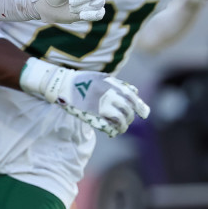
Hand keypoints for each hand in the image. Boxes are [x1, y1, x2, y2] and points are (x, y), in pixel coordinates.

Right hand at [19, 60, 149, 137]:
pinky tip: (113, 131)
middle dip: (130, 117)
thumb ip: (119, 84)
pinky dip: (114, 130)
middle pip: (128, 111)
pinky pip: (109, 127)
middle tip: (126, 120)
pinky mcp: (94, 116)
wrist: (63, 84)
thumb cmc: (83, 81)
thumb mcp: (103, 77)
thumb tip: (135, 91)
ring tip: (120, 127)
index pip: (133, 99)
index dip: (141, 107)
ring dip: (123, 126)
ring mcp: (102, 107)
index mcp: (113, 86)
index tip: (144, 113)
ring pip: (121, 121)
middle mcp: (110, 97)